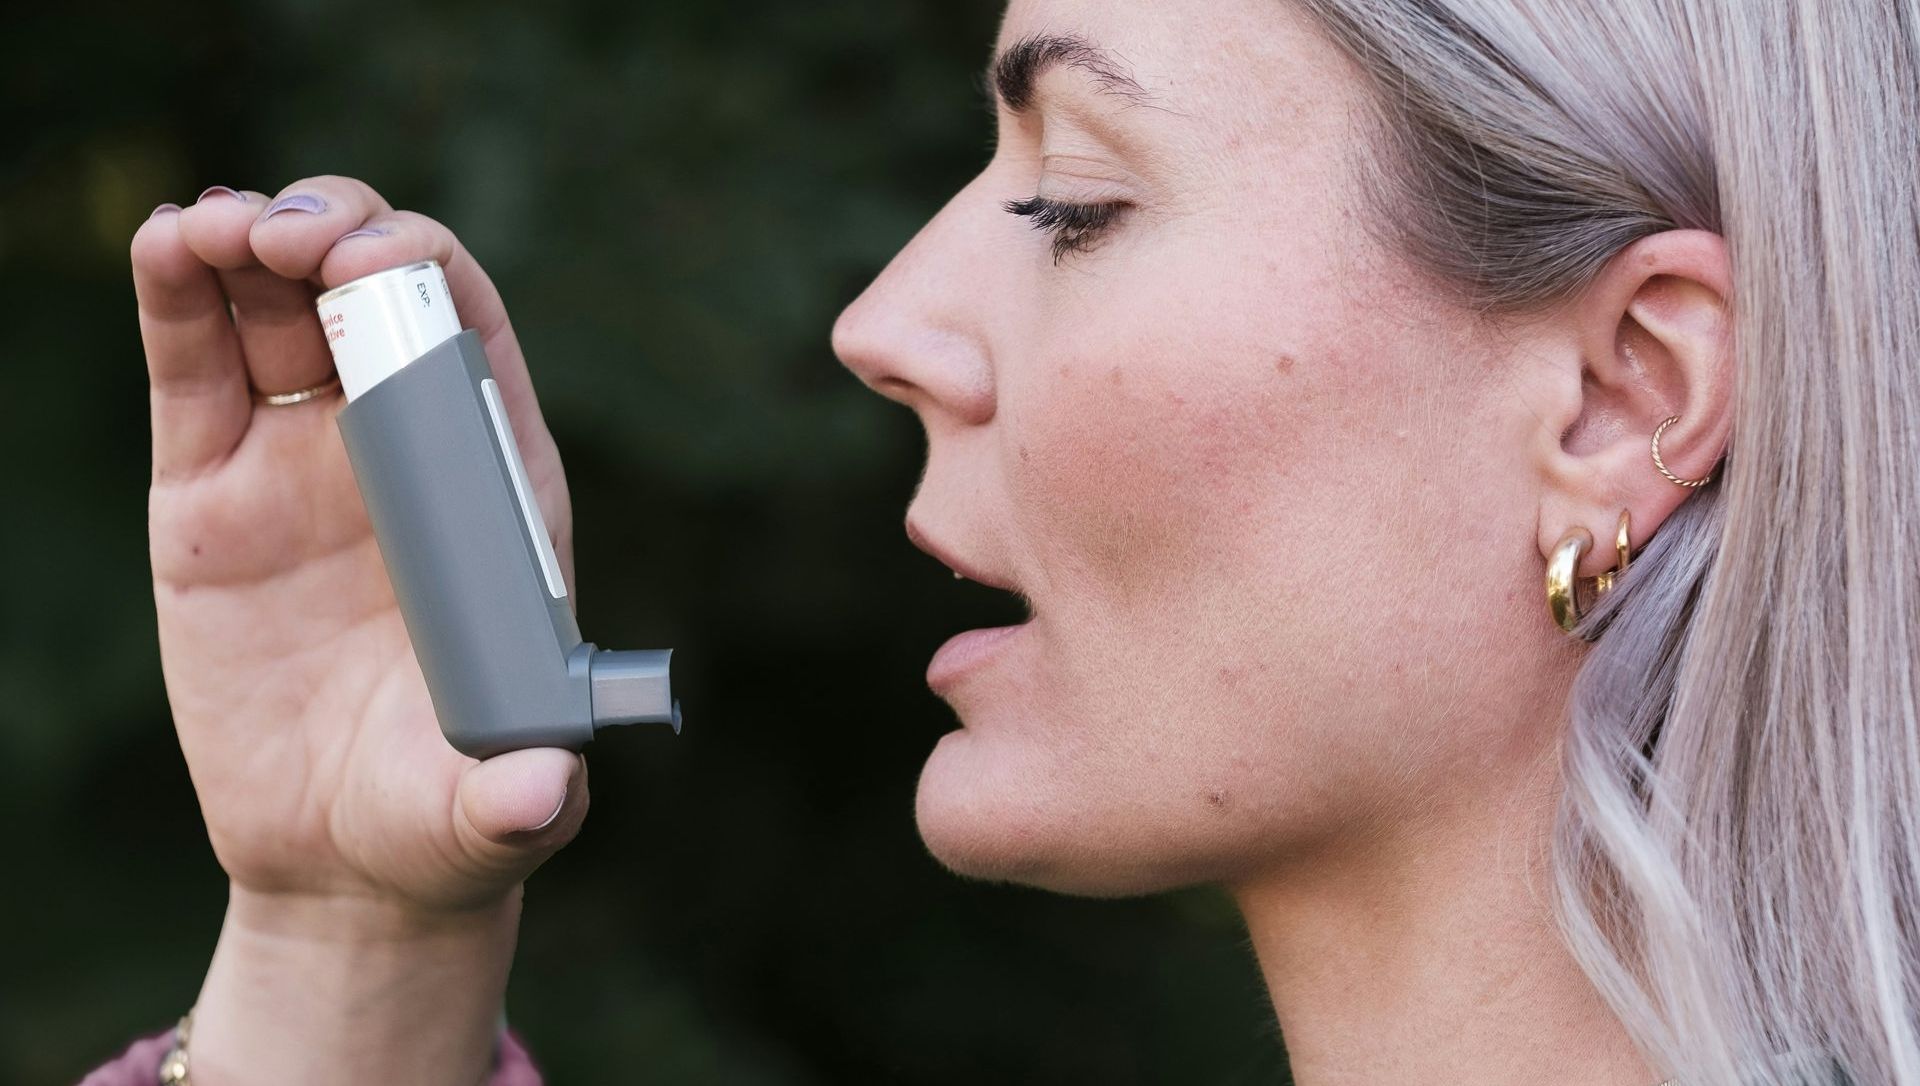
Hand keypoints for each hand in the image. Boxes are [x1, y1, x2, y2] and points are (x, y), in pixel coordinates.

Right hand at [131, 177, 586, 1081]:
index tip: (369, 268)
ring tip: (208, 226)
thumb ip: (518, 797)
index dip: (428, 278)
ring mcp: (300, 464)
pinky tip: (164, 244)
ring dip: (248, 240)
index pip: (473, 342)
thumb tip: (535, 793)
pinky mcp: (208, 495)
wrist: (339, 862)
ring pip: (275, 310)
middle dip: (336, 232)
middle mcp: (401, 455)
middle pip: (375, 295)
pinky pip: (193, 372)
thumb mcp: (491, 814)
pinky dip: (176, 299)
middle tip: (283, 233)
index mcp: (489, 492)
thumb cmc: (442, 822)